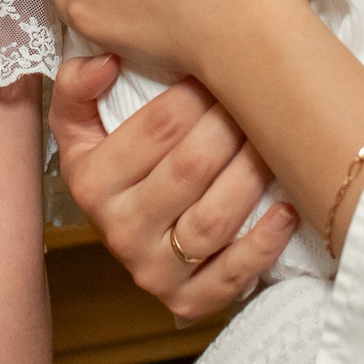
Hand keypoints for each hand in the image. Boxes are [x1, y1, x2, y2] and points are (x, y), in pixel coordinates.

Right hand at [49, 56, 296, 319]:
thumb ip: (76, 88)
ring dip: (252, 175)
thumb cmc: (115, 166)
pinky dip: (265, 241)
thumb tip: (103, 63)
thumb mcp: (79, 128)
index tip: (222, 70)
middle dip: (231, 126)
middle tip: (258, 99)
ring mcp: (153, 271)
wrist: (127, 233)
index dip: (197, 94)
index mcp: (90, 182)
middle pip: (190, 169)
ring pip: (214, 219)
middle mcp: (118, 230)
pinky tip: (286, 208)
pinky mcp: (188, 300)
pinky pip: (233, 274)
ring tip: (274, 143)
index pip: (156, 127)